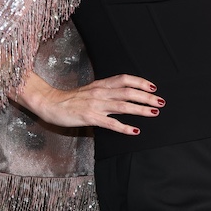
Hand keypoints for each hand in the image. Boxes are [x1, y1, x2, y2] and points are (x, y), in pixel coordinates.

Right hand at [13, 69, 162, 134]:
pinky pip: (110, 123)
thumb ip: (105, 90)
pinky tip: (135, 130)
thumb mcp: (90, 90)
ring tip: (154, 113)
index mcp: (101, 84)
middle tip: (161, 102)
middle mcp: (100, 92)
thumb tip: (122, 93)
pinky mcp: (90, 118)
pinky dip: (124, 127)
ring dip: (141, 109)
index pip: (124, 79)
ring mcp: (96, 105)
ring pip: (123, 106)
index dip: (140, 82)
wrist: (50, 103)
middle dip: (147, 97)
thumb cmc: (70, 99)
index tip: (153, 87)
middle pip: (128, 92)